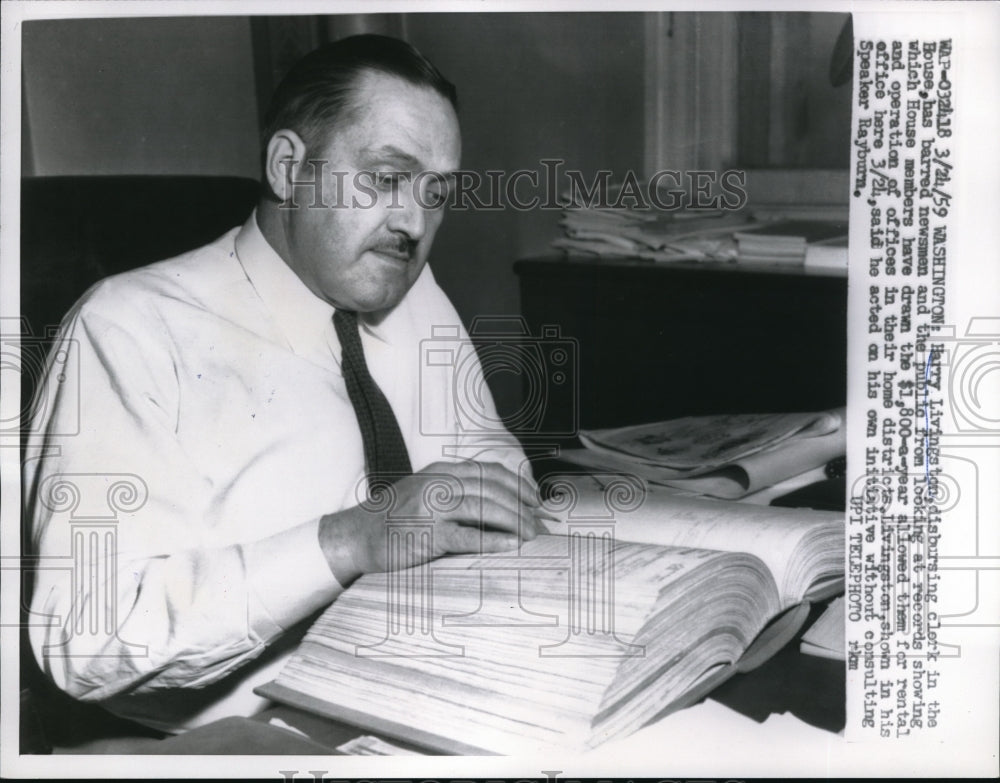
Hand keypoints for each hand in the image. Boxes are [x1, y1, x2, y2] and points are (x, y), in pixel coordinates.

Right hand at [317, 460, 554, 585]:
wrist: (355, 537)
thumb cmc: (394, 520)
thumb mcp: (425, 493)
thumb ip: (456, 492)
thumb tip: (498, 505)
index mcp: (441, 472)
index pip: (490, 472)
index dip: (518, 485)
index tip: (537, 502)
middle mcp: (438, 483)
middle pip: (492, 488)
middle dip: (523, 506)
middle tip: (541, 524)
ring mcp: (431, 507)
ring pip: (485, 508)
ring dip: (514, 522)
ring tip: (532, 536)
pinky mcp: (427, 533)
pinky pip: (467, 535)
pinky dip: (493, 540)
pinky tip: (511, 546)